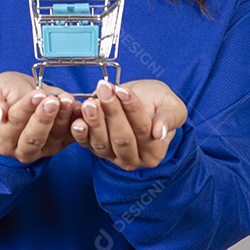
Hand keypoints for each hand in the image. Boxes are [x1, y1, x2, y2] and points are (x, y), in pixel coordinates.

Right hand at [0, 71, 80, 162]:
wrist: (24, 94)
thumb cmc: (5, 94)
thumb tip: (0, 115)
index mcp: (2, 139)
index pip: (13, 125)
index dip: (25, 109)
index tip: (36, 94)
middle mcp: (22, 150)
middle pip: (34, 138)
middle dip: (45, 118)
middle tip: (53, 101)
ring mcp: (44, 149)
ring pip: (55, 137)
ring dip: (63, 118)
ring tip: (67, 99)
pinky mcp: (62, 144)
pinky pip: (72, 136)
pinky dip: (77, 122)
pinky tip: (79, 108)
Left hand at [71, 78, 187, 170]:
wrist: (142, 100)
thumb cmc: (158, 103)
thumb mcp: (172, 105)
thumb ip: (169, 118)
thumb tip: (159, 132)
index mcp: (155, 151)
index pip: (143, 129)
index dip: (132, 109)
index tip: (122, 90)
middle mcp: (134, 159)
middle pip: (122, 137)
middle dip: (112, 112)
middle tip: (104, 90)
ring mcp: (113, 157)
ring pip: (102, 143)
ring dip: (94, 121)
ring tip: (90, 102)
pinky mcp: (96, 150)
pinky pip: (86, 145)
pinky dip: (80, 133)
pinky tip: (77, 120)